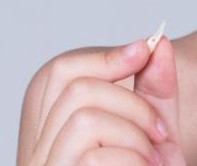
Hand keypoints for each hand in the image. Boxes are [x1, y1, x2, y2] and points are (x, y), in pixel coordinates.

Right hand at [26, 32, 185, 165]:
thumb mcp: (152, 130)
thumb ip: (154, 88)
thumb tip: (156, 42)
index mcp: (51, 127)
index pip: (60, 71)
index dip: (104, 56)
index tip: (143, 52)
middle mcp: (35, 148)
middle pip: (72, 87)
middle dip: (129, 99)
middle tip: (161, 131)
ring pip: (85, 118)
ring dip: (135, 132)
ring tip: (156, 158)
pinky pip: (94, 155)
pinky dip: (133, 158)